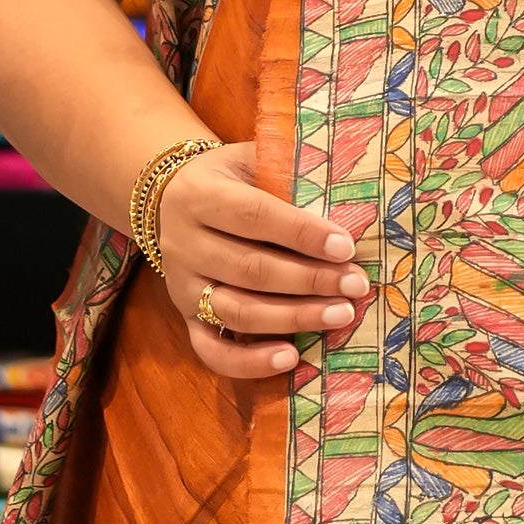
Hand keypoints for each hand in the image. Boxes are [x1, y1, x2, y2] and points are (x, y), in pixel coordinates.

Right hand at [149, 135, 369, 383]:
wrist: (167, 199)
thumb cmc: (229, 180)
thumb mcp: (249, 161)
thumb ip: (287, 174)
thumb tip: (348, 199)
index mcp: (201, 196)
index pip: (254, 217)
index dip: (302, 234)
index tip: (345, 246)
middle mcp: (185, 244)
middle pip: (251, 269)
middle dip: (310, 280)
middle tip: (356, 285)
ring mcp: (182, 287)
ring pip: (238, 311)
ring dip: (294, 317)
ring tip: (340, 315)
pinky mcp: (185, 318)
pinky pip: (212, 351)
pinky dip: (250, 362)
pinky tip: (291, 358)